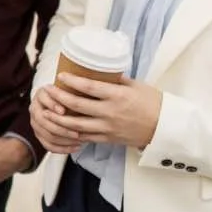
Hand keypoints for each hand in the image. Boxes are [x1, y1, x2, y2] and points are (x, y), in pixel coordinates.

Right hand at [31, 85, 81, 153]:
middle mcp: (35, 108)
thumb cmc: (70, 94)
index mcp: (41, 95)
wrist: (61, 103)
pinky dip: (62, 148)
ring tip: (80, 139)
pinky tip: (76, 148)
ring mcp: (35, 123)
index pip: (43, 101)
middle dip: (62, 128)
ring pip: (47, 135)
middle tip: (78, 131)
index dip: (52, 105)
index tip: (64, 110)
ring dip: (65, 139)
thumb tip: (77, 90)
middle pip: (43, 121)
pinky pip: (48, 145)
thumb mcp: (70, 88)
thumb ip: (70, 90)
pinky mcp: (40, 135)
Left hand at [36, 74, 163, 149]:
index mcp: (118, 96)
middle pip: (77, 105)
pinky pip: (85, 137)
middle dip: (59, 97)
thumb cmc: (152, 103)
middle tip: (48, 90)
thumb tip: (97, 72)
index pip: (89, 87)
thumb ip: (115, 80)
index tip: (60, 75)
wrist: (165, 128)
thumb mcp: (136, 86)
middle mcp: (110, 112)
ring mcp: (108, 128)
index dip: (72, 81)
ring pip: (76, 124)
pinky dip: (71, 132)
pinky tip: (61, 127)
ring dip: (58, 118)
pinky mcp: (108, 139)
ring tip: (46, 112)